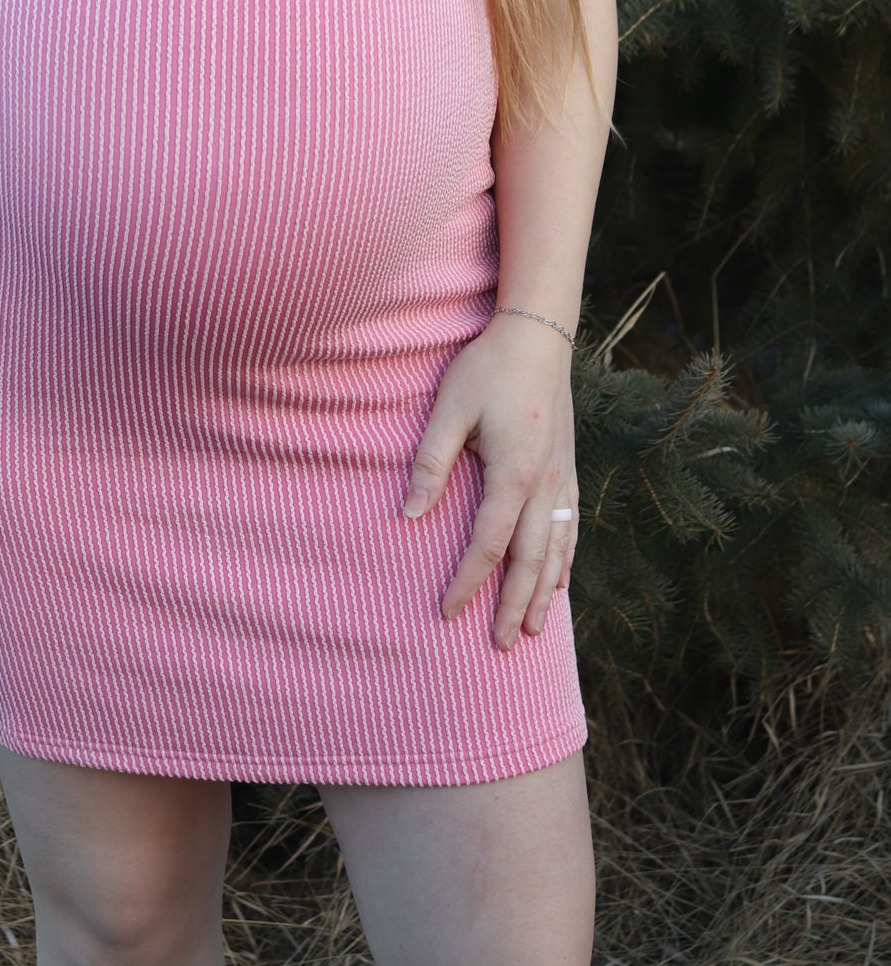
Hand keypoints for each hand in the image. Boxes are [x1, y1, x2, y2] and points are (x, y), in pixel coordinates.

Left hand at [401, 314, 577, 651]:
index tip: (447, 611)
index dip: (468, 581)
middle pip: (531, 559)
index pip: (489, 543)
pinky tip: (559, 580)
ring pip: (557, 549)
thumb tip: (410, 516)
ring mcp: (563, 476)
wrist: (538, 335)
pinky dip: (565, 559)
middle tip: (499, 644)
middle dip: (513, 604)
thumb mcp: (450, 409)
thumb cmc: (487, 368)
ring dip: (543, 592)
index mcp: (514, 472)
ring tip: (531, 629)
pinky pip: (571, 525)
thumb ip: (430, 463)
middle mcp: (546, 483)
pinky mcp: (568, 466)